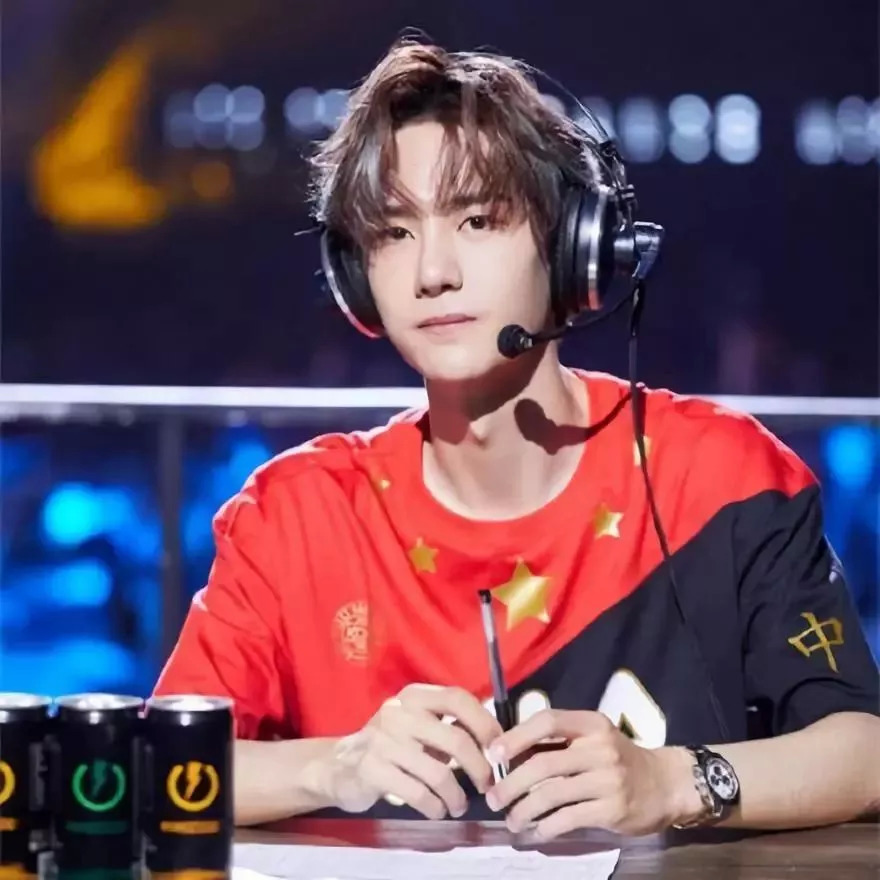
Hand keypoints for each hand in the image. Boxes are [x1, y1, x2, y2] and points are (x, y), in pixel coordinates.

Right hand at [323, 684, 502, 818]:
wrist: (337, 765)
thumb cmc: (390, 746)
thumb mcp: (418, 727)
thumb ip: (448, 728)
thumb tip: (494, 741)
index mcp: (415, 695)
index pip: (458, 698)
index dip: (484, 722)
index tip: (498, 748)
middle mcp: (398, 711)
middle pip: (455, 739)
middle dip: (479, 768)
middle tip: (487, 786)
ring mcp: (382, 739)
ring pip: (438, 772)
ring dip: (456, 795)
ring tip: (458, 805)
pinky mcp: (370, 768)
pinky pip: (417, 792)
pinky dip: (434, 806)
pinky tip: (437, 810)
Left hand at [485, 709, 699, 838]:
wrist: (665, 784)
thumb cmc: (617, 759)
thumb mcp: (592, 739)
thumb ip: (557, 743)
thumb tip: (507, 754)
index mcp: (591, 724)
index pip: (548, 721)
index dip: (516, 736)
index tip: (493, 753)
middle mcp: (600, 748)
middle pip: (544, 764)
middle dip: (512, 783)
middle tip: (493, 798)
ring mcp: (608, 780)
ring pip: (552, 795)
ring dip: (524, 810)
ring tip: (511, 820)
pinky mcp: (612, 810)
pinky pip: (568, 819)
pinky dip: (545, 827)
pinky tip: (534, 831)